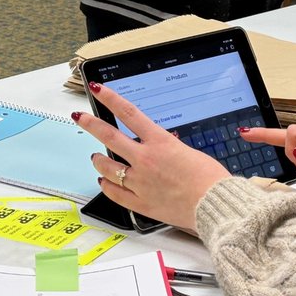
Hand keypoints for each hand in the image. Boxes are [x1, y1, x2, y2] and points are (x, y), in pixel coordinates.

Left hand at [73, 83, 229, 230]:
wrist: (216, 206)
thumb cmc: (211, 179)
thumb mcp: (190, 152)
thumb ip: (168, 148)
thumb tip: (160, 146)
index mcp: (160, 143)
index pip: (128, 113)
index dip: (110, 99)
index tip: (97, 89)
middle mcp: (146, 160)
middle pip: (110, 137)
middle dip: (91, 124)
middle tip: (80, 118)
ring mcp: (141, 182)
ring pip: (108, 168)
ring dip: (98, 160)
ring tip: (94, 157)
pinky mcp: (142, 203)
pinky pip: (116, 194)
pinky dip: (107, 186)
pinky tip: (103, 182)